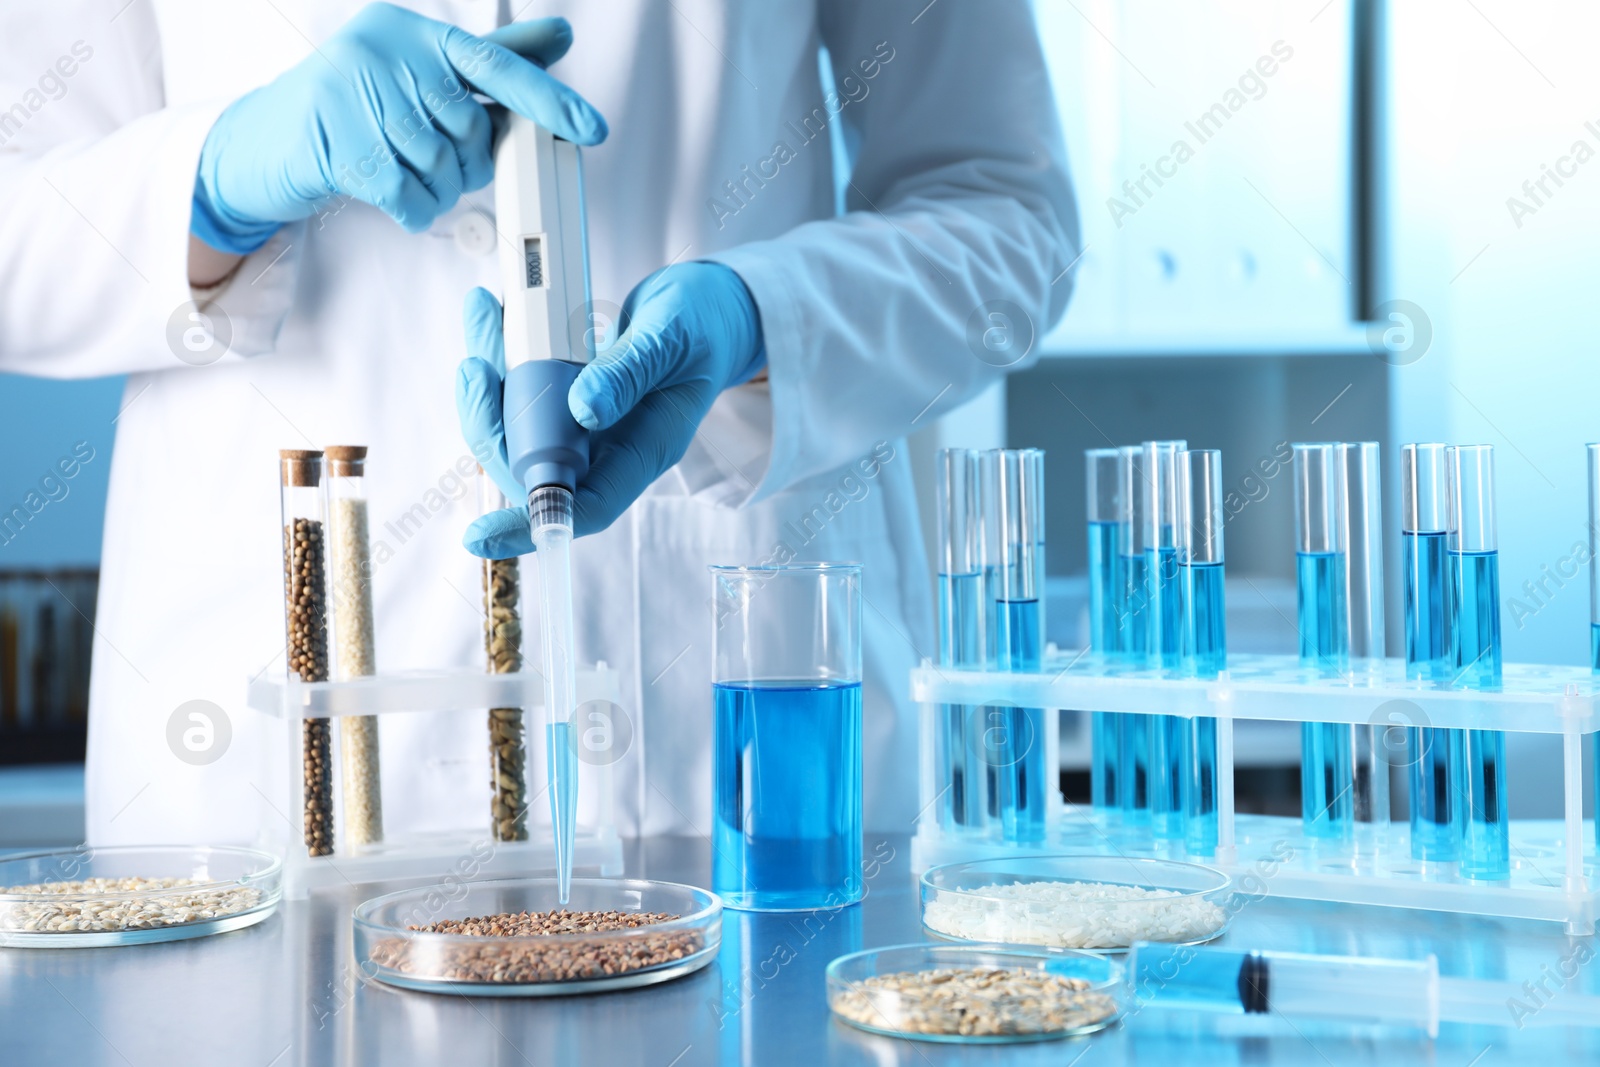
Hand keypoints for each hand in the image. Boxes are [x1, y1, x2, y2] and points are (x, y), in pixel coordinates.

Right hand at [191, 4, 605, 252]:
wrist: (265, 143)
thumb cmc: (356, 109)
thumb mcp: (423, 75)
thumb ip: (491, 61)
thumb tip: (560, 36)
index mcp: (411, 30)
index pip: (495, 64)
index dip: (547, 99)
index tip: (591, 128)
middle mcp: (381, 48)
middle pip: (470, 130)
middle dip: (468, 164)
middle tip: (440, 165)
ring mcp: (351, 91)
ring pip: (440, 166)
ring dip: (438, 189)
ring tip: (410, 177)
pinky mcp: (334, 140)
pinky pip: (406, 194)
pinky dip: (413, 208)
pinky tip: (397, 198)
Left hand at [457, 262, 764, 557]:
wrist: (706, 308)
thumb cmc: (701, 326)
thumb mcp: (673, 338)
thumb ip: (631, 371)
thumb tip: (582, 408)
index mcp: (644, 450)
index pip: (584, 507)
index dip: (530, 524)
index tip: (479, 535)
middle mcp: (607, 448)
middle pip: (530, 464)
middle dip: (491, 418)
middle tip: (476, 364)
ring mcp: (584, 424)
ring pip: (514, 424)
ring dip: (489, 376)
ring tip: (482, 311)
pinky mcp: (566, 397)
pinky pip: (518, 392)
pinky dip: (500, 354)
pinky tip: (494, 312)